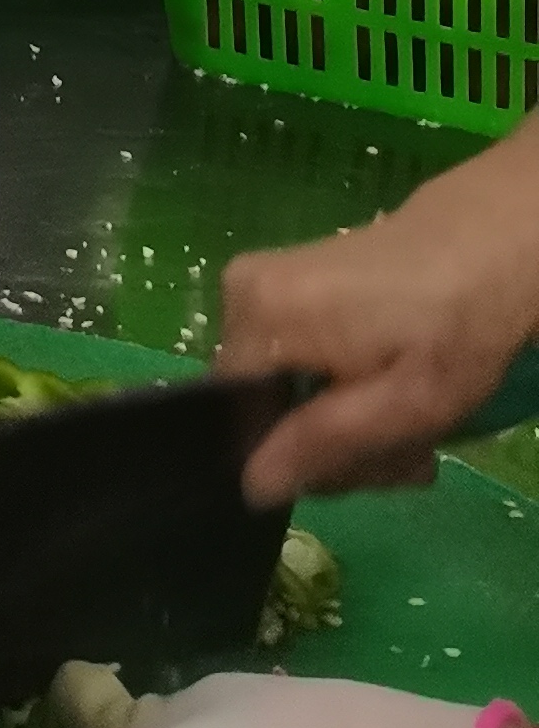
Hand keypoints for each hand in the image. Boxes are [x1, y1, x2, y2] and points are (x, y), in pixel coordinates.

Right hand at [224, 116, 538, 500]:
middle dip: (336, 447)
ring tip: (412, 433)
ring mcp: (258, 284)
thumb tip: (252, 486)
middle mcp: (239, 294)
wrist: (488, 240)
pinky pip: (294, 360)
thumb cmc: (455, 325)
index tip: (363, 469)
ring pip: (285, 391)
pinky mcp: (283, 282)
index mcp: (259, 318)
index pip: (239, 422)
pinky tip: (392, 397)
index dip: (297, 460)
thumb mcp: (405, 404)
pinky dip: (342, 390)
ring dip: (348, 425)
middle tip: (405, 457)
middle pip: (264, 408)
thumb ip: (324, 445)